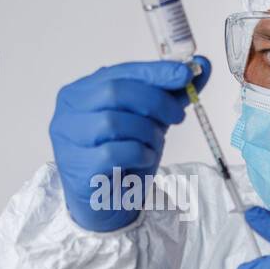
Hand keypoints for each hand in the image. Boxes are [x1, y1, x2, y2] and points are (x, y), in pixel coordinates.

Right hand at [49, 57, 209, 230]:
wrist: (106, 202)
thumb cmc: (122, 156)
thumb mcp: (149, 119)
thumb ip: (171, 93)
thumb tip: (201, 66)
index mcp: (81, 92)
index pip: (120, 72)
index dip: (154, 71)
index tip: (186, 73)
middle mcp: (68, 112)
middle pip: (114, 92)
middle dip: (155, 101)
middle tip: (178, 116)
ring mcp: (68, 140)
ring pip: (114, 122)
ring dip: (147, 132)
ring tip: (155, 144)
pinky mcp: (77, 168)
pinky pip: (114, 153)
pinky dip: (139, 154)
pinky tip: (144, 159)